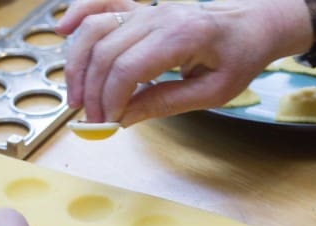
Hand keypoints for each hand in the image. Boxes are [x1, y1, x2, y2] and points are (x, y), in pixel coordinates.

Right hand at [56, 0, 312, 125]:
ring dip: (77, 64)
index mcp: (181, 36)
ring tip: (75, 97)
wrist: (253, 24)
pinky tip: (62, 29)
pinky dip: (79, 14)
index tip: (108, 123)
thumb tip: (122, 118)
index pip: (128, 68)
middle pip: (105, 52)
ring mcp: (147, 8)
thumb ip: (165, 103)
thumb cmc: (239, 58)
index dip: (110, 99)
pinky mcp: (141, 8)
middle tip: (92, 121)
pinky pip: (102, 5)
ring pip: (95, 30)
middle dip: (92, 91)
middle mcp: (158, 16)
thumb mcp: (211, 93)